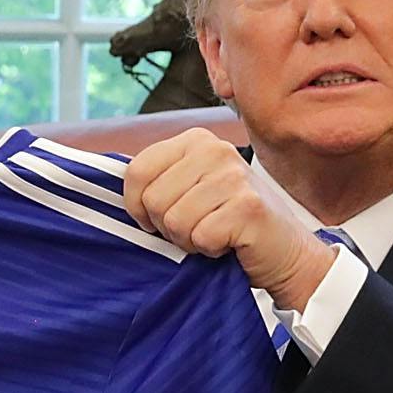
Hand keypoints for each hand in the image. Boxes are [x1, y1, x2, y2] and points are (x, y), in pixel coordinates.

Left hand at [120, 129, 338, 310]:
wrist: (283, 252)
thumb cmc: (230, 224)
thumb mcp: (191, 190)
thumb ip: (159, 182)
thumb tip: (108, 189)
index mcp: (196, 141)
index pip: (137, 170)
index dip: (137, 206)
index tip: (155, 220)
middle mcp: (215, 150)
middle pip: (154, 199)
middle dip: (168, 228)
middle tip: (196, 229)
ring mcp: (234, 176)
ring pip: (175, 221)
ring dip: (190, 241)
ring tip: (214, 234)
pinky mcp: (248, 206)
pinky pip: (201, 237)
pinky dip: (210, 250)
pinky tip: (228, 243)